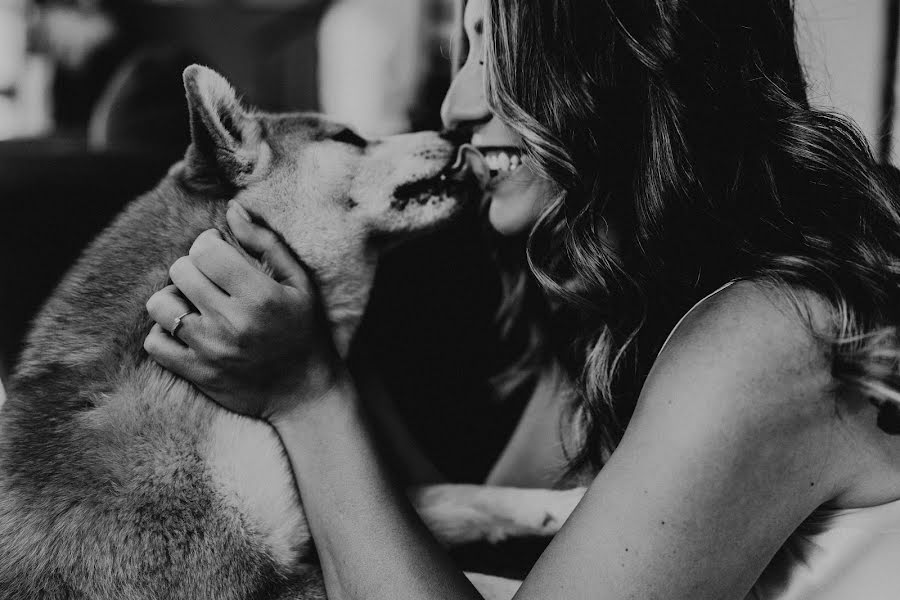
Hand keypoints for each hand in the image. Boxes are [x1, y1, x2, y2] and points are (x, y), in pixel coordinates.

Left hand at [144, 201, 340, 420]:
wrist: (304, 393)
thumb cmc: (305, 331)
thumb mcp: (299, 283)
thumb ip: (266, 243)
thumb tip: (232, 208)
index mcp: (259, 295)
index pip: (204, 249)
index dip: (209, 245)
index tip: (223, 256)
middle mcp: (232, 322)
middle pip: (180, 271)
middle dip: (193, 269)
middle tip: (212, 281)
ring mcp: (210, 350)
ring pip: (159, 305)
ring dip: (174, 299)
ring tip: (195, 305)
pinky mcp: (196, 374)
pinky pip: (155, 342)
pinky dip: (164, 333)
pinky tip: (187, 331)